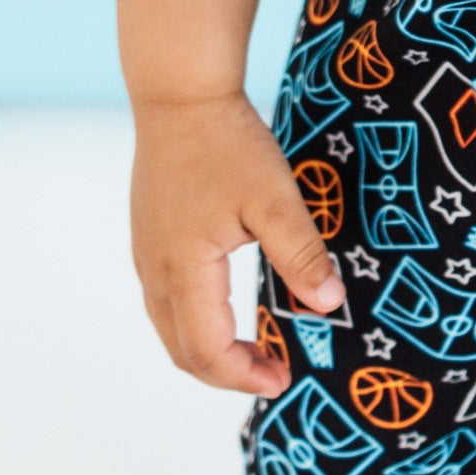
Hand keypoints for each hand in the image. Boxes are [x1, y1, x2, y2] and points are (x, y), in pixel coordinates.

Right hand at [129, 90, 344, 396]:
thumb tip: (328, 305)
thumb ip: (301, 255)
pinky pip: (166, 300)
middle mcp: (156, 270)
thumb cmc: (227, 143)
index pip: (206, 350)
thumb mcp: (275, 199)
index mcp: (184, 270)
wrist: (179, 95)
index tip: (284, 379)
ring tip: (254, 349)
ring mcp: (146, 253)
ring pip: (171, 327)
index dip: (244, 376)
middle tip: (274, 372)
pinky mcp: (149, 235)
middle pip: (182, 350)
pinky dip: (197, 321)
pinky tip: (227, 308)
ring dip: (210, 348)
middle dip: (228, 371)